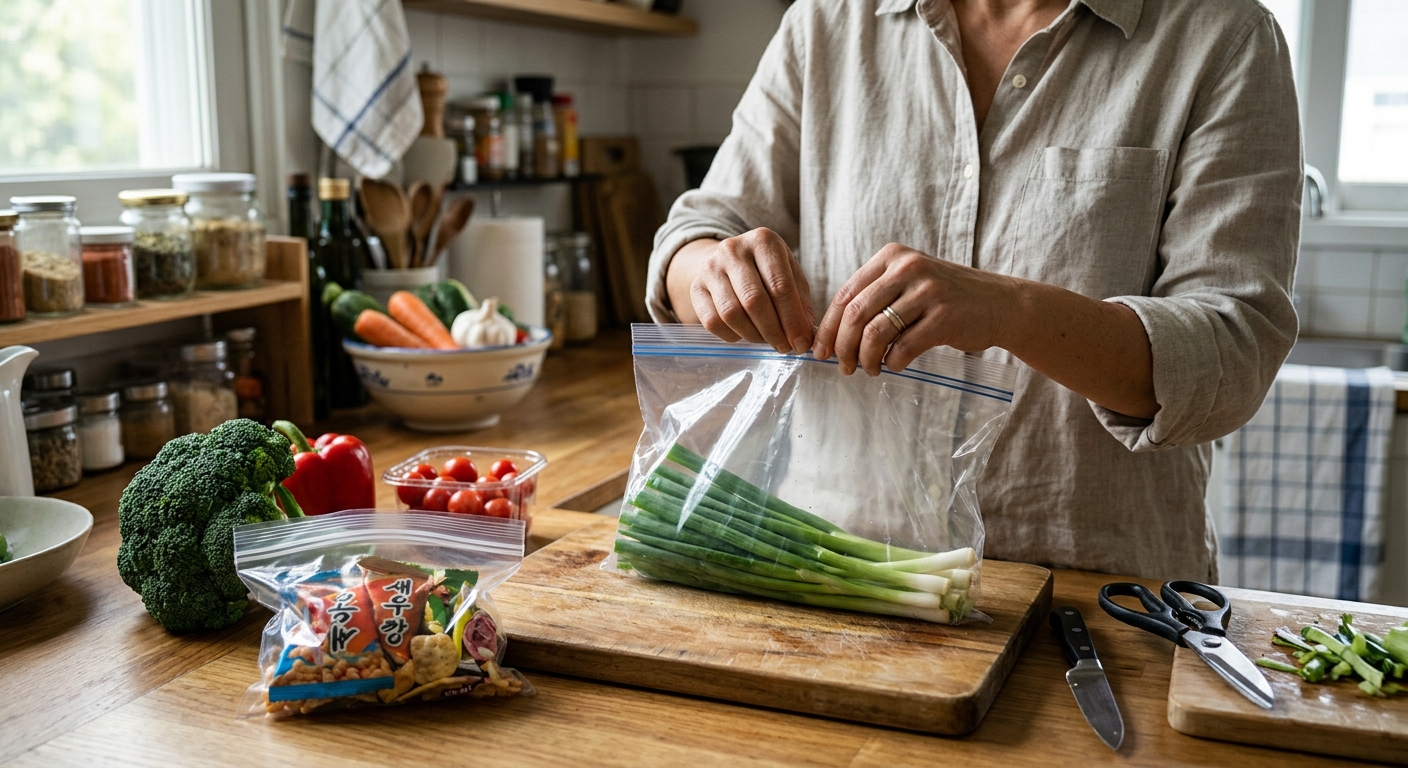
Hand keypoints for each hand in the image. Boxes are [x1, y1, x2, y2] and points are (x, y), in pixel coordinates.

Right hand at [668, 228, 815, 353]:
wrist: (729, 261)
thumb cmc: (767, 271)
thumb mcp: (791, 276)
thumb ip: (801, 304)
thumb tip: (806, 339)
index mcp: (764, 241)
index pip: (781, 286)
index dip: (793, 320)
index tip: (802, 343)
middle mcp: (733, 249)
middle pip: (754, 301)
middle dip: (774, 331)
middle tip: (785, 347)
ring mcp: (710, 267)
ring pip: (732, 314)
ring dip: (754, 336)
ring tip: (767, 340)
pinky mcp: (696, 287)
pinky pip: (713, 322)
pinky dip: (733, 336)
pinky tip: (745, 335)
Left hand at [813, 244, 1014, 374]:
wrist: (998, 303)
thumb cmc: (944, 298)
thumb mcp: (908, 282)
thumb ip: (874, 298)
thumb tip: (832, 335)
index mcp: (891, 257)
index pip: (845, 294)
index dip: (829, 327)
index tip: (820, 351)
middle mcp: (907, 267)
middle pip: (855, 314)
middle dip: (843, 347)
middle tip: (842, 367)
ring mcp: (927, 291)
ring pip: (875, 332)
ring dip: (866, 359)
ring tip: (870, 370)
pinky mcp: (944, 316)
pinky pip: (904, 347)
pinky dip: (893, 363)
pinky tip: (895, 366)